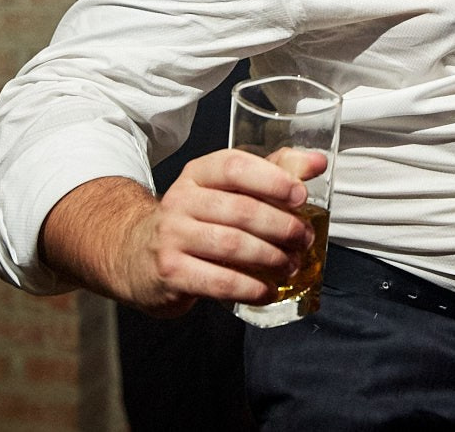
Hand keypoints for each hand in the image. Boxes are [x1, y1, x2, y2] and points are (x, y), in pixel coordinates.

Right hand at [113, 147, 324, 317]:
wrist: (136, 255)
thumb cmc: (196, 220)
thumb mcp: (226, 190)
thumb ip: (272, 174)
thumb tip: (317, 163)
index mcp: (198, 174)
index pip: (234, 167)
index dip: (272, 180)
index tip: (301, 196)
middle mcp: (181, 200)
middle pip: (240, 210)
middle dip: (281, 227)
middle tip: (303, 239)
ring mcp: (172, 237)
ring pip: (232, 246)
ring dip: (270, 258)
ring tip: (290, 265)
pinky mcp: (170, 272)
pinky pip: (218, 281)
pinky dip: (250, 288)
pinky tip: (267, 291)